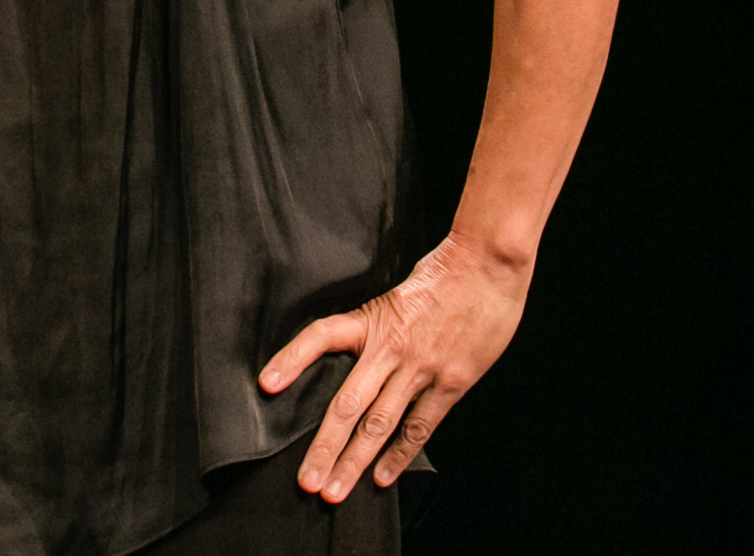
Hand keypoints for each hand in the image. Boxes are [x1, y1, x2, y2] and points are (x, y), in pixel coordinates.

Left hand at [260, 232, 529, 500]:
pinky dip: (400, 455)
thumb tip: (355, 355)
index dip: (291, 359)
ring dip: (356, 461)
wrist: (486, 264)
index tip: (266, 383)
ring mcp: (420, 369)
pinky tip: (383, 477)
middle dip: (325, 447)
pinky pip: (420, 426)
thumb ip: (377, 327)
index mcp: (372, 321)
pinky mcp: (451, 383)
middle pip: (347, 404)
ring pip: (379, 424)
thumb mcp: (396, 294)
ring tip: (335, 490)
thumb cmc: (442, 275)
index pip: (320, 337)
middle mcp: (390, 349)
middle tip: (307, 481)